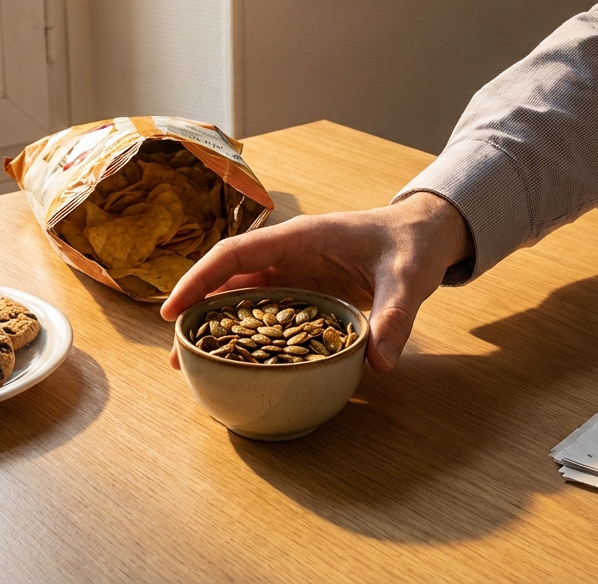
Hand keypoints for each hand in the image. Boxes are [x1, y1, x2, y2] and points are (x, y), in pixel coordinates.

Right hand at [160, 192, 471, 371]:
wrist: (425, 233)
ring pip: (242, 297)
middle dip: (198, 313)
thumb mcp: (408, 278)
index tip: (172, 311)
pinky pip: (266, 310)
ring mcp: (294, 271)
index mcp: (300, 237)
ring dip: (218, 326)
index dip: (199, 280)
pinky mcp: (305, 289)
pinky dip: (248, 333)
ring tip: (195, 365)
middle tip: (177, 356)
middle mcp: (288, 253)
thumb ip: (395, 316)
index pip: (235, 255)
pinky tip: (239, 361)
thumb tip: (380, 363)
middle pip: (228, 280)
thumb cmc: (412, 244)